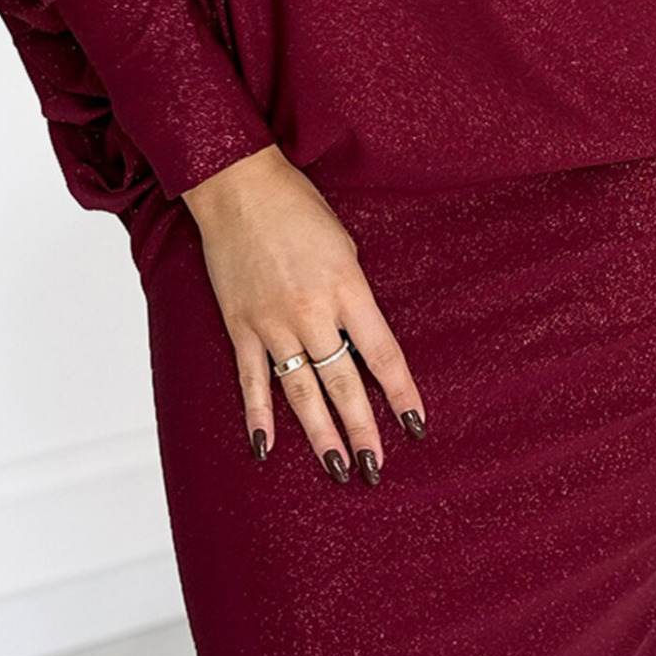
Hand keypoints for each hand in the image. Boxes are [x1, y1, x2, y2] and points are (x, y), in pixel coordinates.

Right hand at [182, 144, 427, 483]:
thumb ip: (352, 293)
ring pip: (300, 391)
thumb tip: (358, 336)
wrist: (239, 188)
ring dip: (320, 433)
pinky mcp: (241, 325)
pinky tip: (266, 448)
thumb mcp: (344, 244)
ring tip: (337, 468)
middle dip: (362, 429)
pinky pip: (251, 380)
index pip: (382, 354)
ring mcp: (273, 322)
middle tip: (376, 468)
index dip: (401, 394)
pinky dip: (258, 416)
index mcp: (347, 287)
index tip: (416, 425)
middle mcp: (312, 311)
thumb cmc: (297, 206)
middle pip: (343, 382)